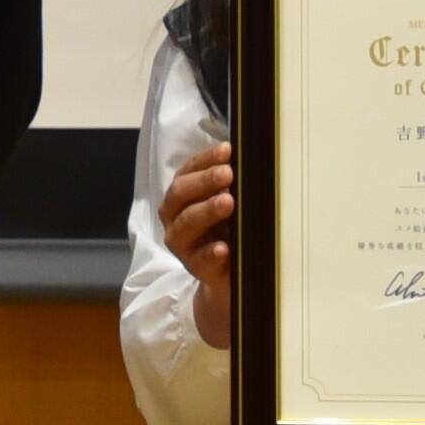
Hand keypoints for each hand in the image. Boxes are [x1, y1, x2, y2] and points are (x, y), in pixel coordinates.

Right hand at [161, 144, 237, 349]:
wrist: (229, 274)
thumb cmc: (227, 230)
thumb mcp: (227, 204)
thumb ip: (229, 184)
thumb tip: (249, 157)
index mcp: (181, 196)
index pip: (187, 171)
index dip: (205, 159)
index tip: (227, 150)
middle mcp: (175, 217)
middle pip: (181, 194)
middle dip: (204, 181)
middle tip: (228, 173)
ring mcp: (182, 244)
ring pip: (186, 224)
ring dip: (207, 211)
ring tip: (228, 202)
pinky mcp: (194, 268)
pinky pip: (200, 260)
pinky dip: (211, 252)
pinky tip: (224, 247)